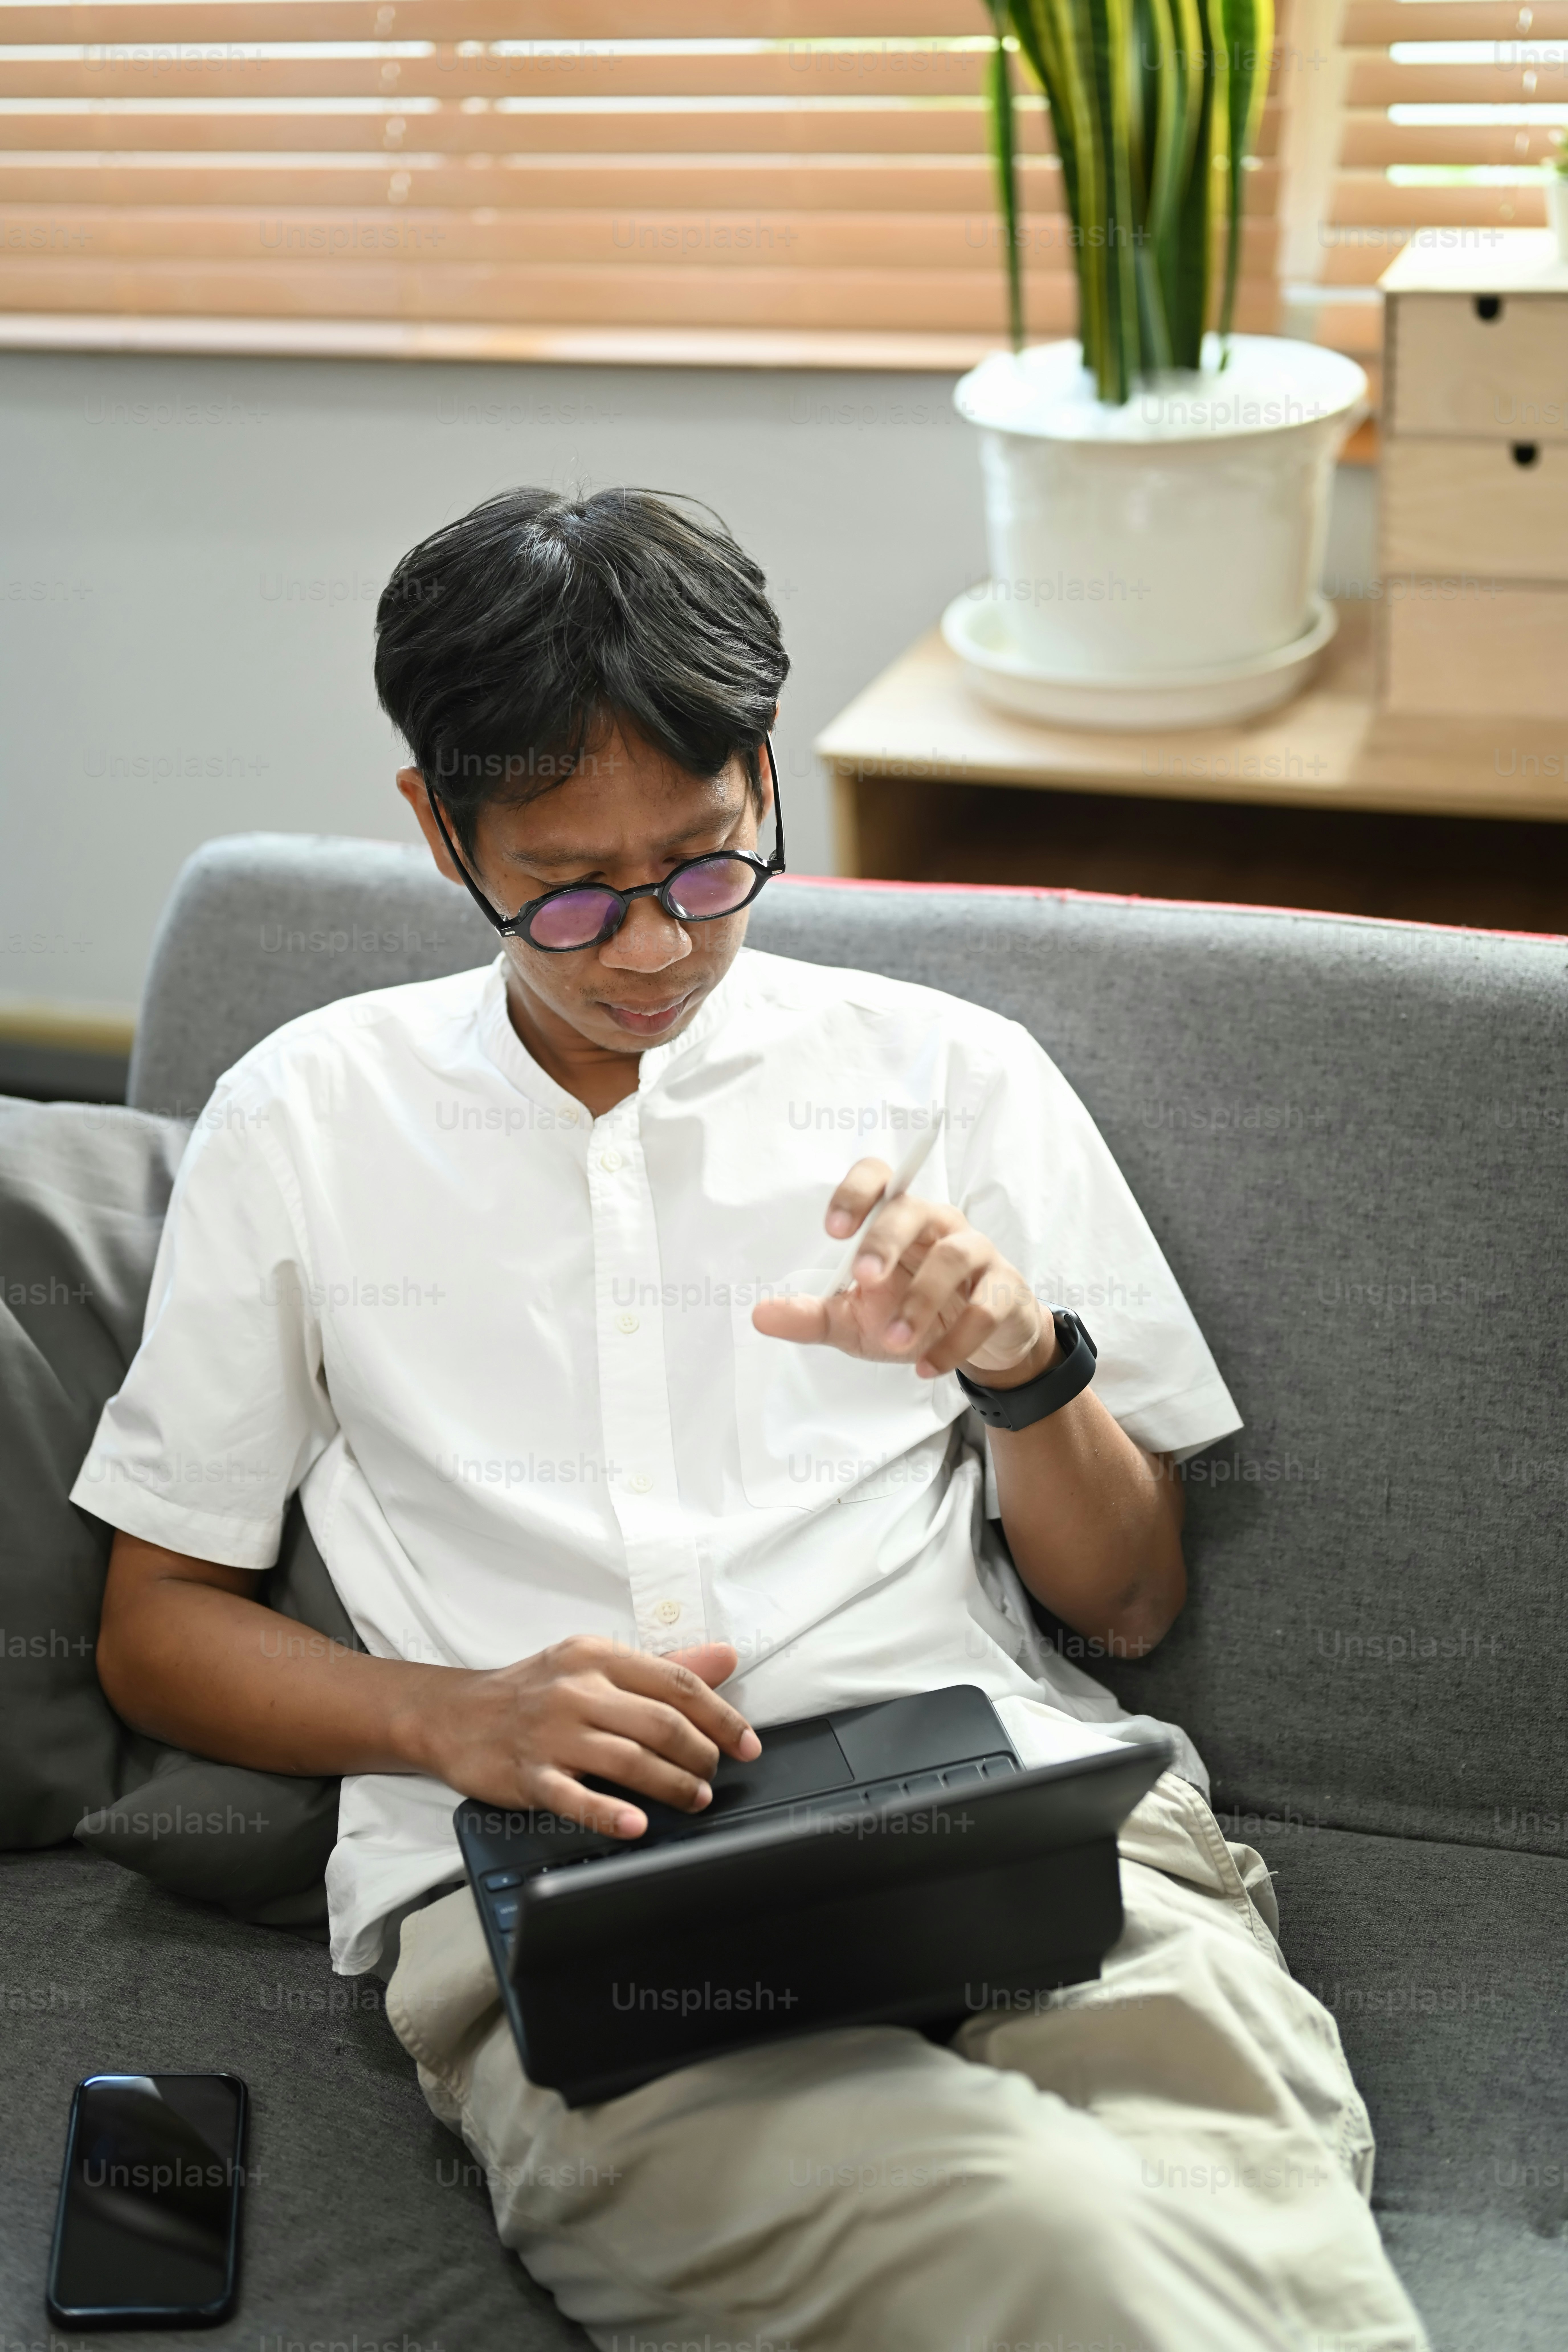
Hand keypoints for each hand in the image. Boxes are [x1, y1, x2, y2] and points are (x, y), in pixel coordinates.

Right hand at [408, 1636, 760, 1839]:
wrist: (455, 1714)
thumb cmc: (534, 1690)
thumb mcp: (595, 1663)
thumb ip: (663, 1665)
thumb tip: (725, 1658)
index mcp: (598, 1656)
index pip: (677, 1683)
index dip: (722, 1716)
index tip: (748, 1743)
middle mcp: (576, 1689)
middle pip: (661, 1723)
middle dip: (702, 1754)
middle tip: (715, 1775)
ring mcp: (551, 1732)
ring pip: (629, 1759)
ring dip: (673, 1784)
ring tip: (695, 1798)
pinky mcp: (529, 1774)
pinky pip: (575, 1796)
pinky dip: (609, 1812)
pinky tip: (636, 1824)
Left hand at [751, 1156, 1051, 1384]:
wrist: (979, 1341)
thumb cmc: (911, 1315)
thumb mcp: (855, 1320)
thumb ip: (811, 1315)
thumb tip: (761, 1315)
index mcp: (897, 1221)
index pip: (880, 1180)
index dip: (857, 1193)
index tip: (834, 1229)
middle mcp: (937, 1225)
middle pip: (912, 1210)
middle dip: (884, 1242)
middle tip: (863, 1279)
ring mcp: (976, 1254)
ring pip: (953, 1256)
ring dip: (921, 1302)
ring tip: (895, 1343)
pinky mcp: (1004, 1289)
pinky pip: (984, 1308)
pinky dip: (954, 1341)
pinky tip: (925, 1366)